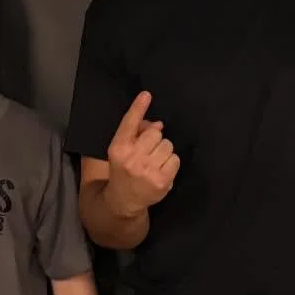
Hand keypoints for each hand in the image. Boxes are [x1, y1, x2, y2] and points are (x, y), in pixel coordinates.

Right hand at [106, 91, 179, 219]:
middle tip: (148, 152)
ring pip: (167, 145)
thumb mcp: (122, 151)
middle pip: (155, 133)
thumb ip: (136, 134)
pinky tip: (161, 170)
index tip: (146, 94)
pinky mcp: (162, 181)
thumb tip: (159, 125)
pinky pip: (175, 159)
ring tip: (154, 162)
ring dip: (164, 151)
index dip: (138, 108)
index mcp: (119, 148)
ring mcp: (147, 170)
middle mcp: (132, 158)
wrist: (124, 200)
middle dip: (155, 140)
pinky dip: (171, 163)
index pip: (129, 124)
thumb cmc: (124, 169)